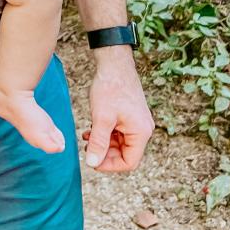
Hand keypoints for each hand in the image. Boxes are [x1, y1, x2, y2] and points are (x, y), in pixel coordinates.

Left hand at [82, 45, 153, 172]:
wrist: (114, 63)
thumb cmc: (110, 88)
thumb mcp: (101, 118)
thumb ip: (98, 142)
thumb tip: (92, 163)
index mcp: (141, 132)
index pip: (129, 162)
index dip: (110, 166)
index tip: (92, 161)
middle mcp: (142, 129)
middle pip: (125, 154)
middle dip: (105, 154)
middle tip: (87, 149)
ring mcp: (136, 123)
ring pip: (119, 144)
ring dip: (103, 144)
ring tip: (87, 138)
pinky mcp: (129, 116)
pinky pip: (118, 133)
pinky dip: (105, 135)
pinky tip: (91, 131)